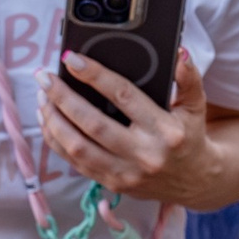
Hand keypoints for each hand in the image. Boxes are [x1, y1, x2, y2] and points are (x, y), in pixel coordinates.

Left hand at [41, 49, 220, 203]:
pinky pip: (75, 163)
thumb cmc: (190, 137)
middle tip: (45, 77)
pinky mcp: (113, 184)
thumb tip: (179, 54)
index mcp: (166, 131)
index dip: (95, 76)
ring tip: (43, 97)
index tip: (73, 60)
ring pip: (78, 147)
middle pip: (93, 124)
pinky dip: (56, 141)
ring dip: (54, 120)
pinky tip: (48, 121)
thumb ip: (189, 79)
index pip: (124, 97)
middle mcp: (145, 154)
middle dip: (63, 97)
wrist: (195, 181)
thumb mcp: (196, 106)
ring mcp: (126, 173)